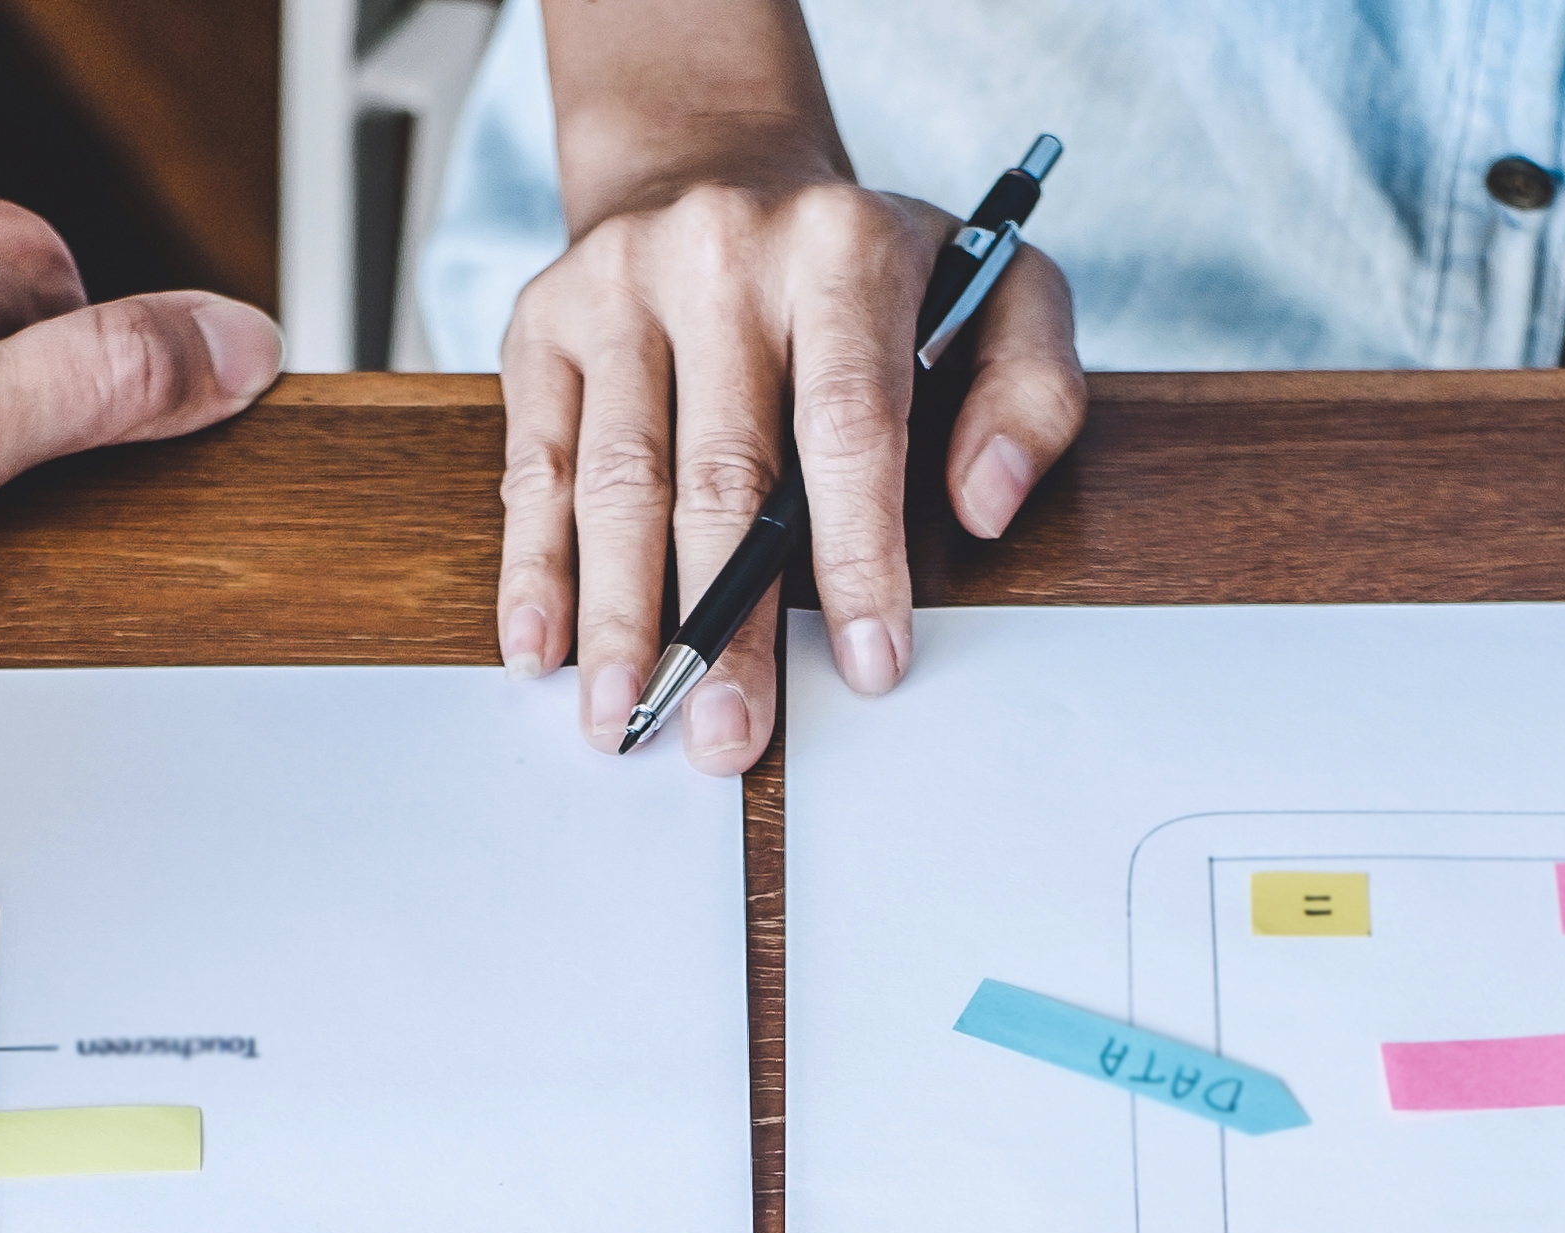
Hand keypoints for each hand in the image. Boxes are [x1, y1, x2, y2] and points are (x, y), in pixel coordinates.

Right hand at [495, 157, 1080, 771]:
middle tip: (726, 736)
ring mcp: (618, 285)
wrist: (712, 163)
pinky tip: (542, 649)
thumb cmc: (865, 270)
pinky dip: (535, 565)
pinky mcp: (544, 322)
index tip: (868, 666)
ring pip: (618, 479)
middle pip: (722, 471)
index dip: (858, 555)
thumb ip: (1030, 390)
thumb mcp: (996, 288)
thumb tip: (985, 503)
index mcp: (841, 247)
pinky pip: (537, 462)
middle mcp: (720, 253)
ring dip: (617, 615)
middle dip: (723, 621)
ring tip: (625, 719)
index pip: (850, 423)